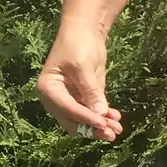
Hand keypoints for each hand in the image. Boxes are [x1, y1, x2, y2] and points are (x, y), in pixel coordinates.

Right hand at [35, 18, 122, 141]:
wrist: (84, 33)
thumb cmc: (78, 45)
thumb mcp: (83, 67)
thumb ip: (91, 91)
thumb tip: (100, 113)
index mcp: (48, 89)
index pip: (68, 109)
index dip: (86, 119)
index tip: (103, 124)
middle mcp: (56, 98)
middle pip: (74, 121)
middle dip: (93, 128)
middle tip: (111, 133)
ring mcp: (70, 99)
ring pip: (84, 120)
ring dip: (100, 126)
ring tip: (117, 129)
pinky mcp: (83, 98)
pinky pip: (92, 112)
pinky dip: (103, 117)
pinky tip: (116, 119)